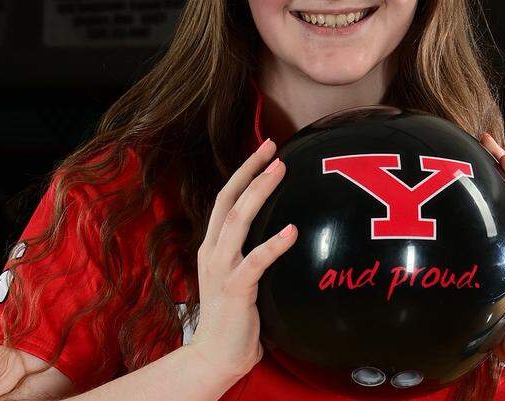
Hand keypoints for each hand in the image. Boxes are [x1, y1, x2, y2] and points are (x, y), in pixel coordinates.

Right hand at [187, 138, 296, 381]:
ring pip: (237, 221)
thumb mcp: (240, 275)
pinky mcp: (234, 290)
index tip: (265, 149)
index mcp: (213, 246)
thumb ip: (252, 253)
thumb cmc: (235, 317)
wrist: (215, 356)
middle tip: (273, 147)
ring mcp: (221, 269)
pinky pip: (255, 262)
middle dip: (250, 170)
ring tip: (280, 171)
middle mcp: (212, 251)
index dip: (244, 171)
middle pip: (229, 200)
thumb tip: (284, 230)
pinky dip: (273, 245)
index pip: (226, 199)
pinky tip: (292, 231)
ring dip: (259, 192)